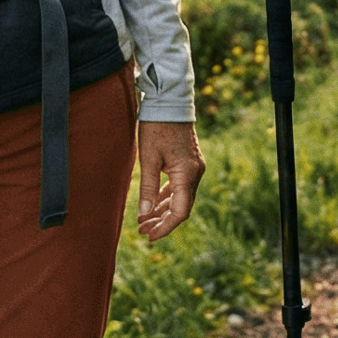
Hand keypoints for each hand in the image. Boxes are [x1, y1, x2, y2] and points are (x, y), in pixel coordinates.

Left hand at [135, 120, 204, 239]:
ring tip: (143, 221)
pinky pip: (179, 186)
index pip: (180, 212)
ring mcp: (194, 167)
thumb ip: (148, 188)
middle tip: (141, 231)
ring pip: (180, 198)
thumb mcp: (148, 158)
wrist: (168, 101)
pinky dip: (166, 197)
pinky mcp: (188, 162)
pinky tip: (153, 204)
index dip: (165, 227)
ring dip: (163, 210)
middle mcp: (195, 173)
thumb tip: (145, 214)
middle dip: (161, 221)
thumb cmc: (156, 126)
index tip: (149, 236)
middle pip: (181, 207)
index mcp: (187, 174)